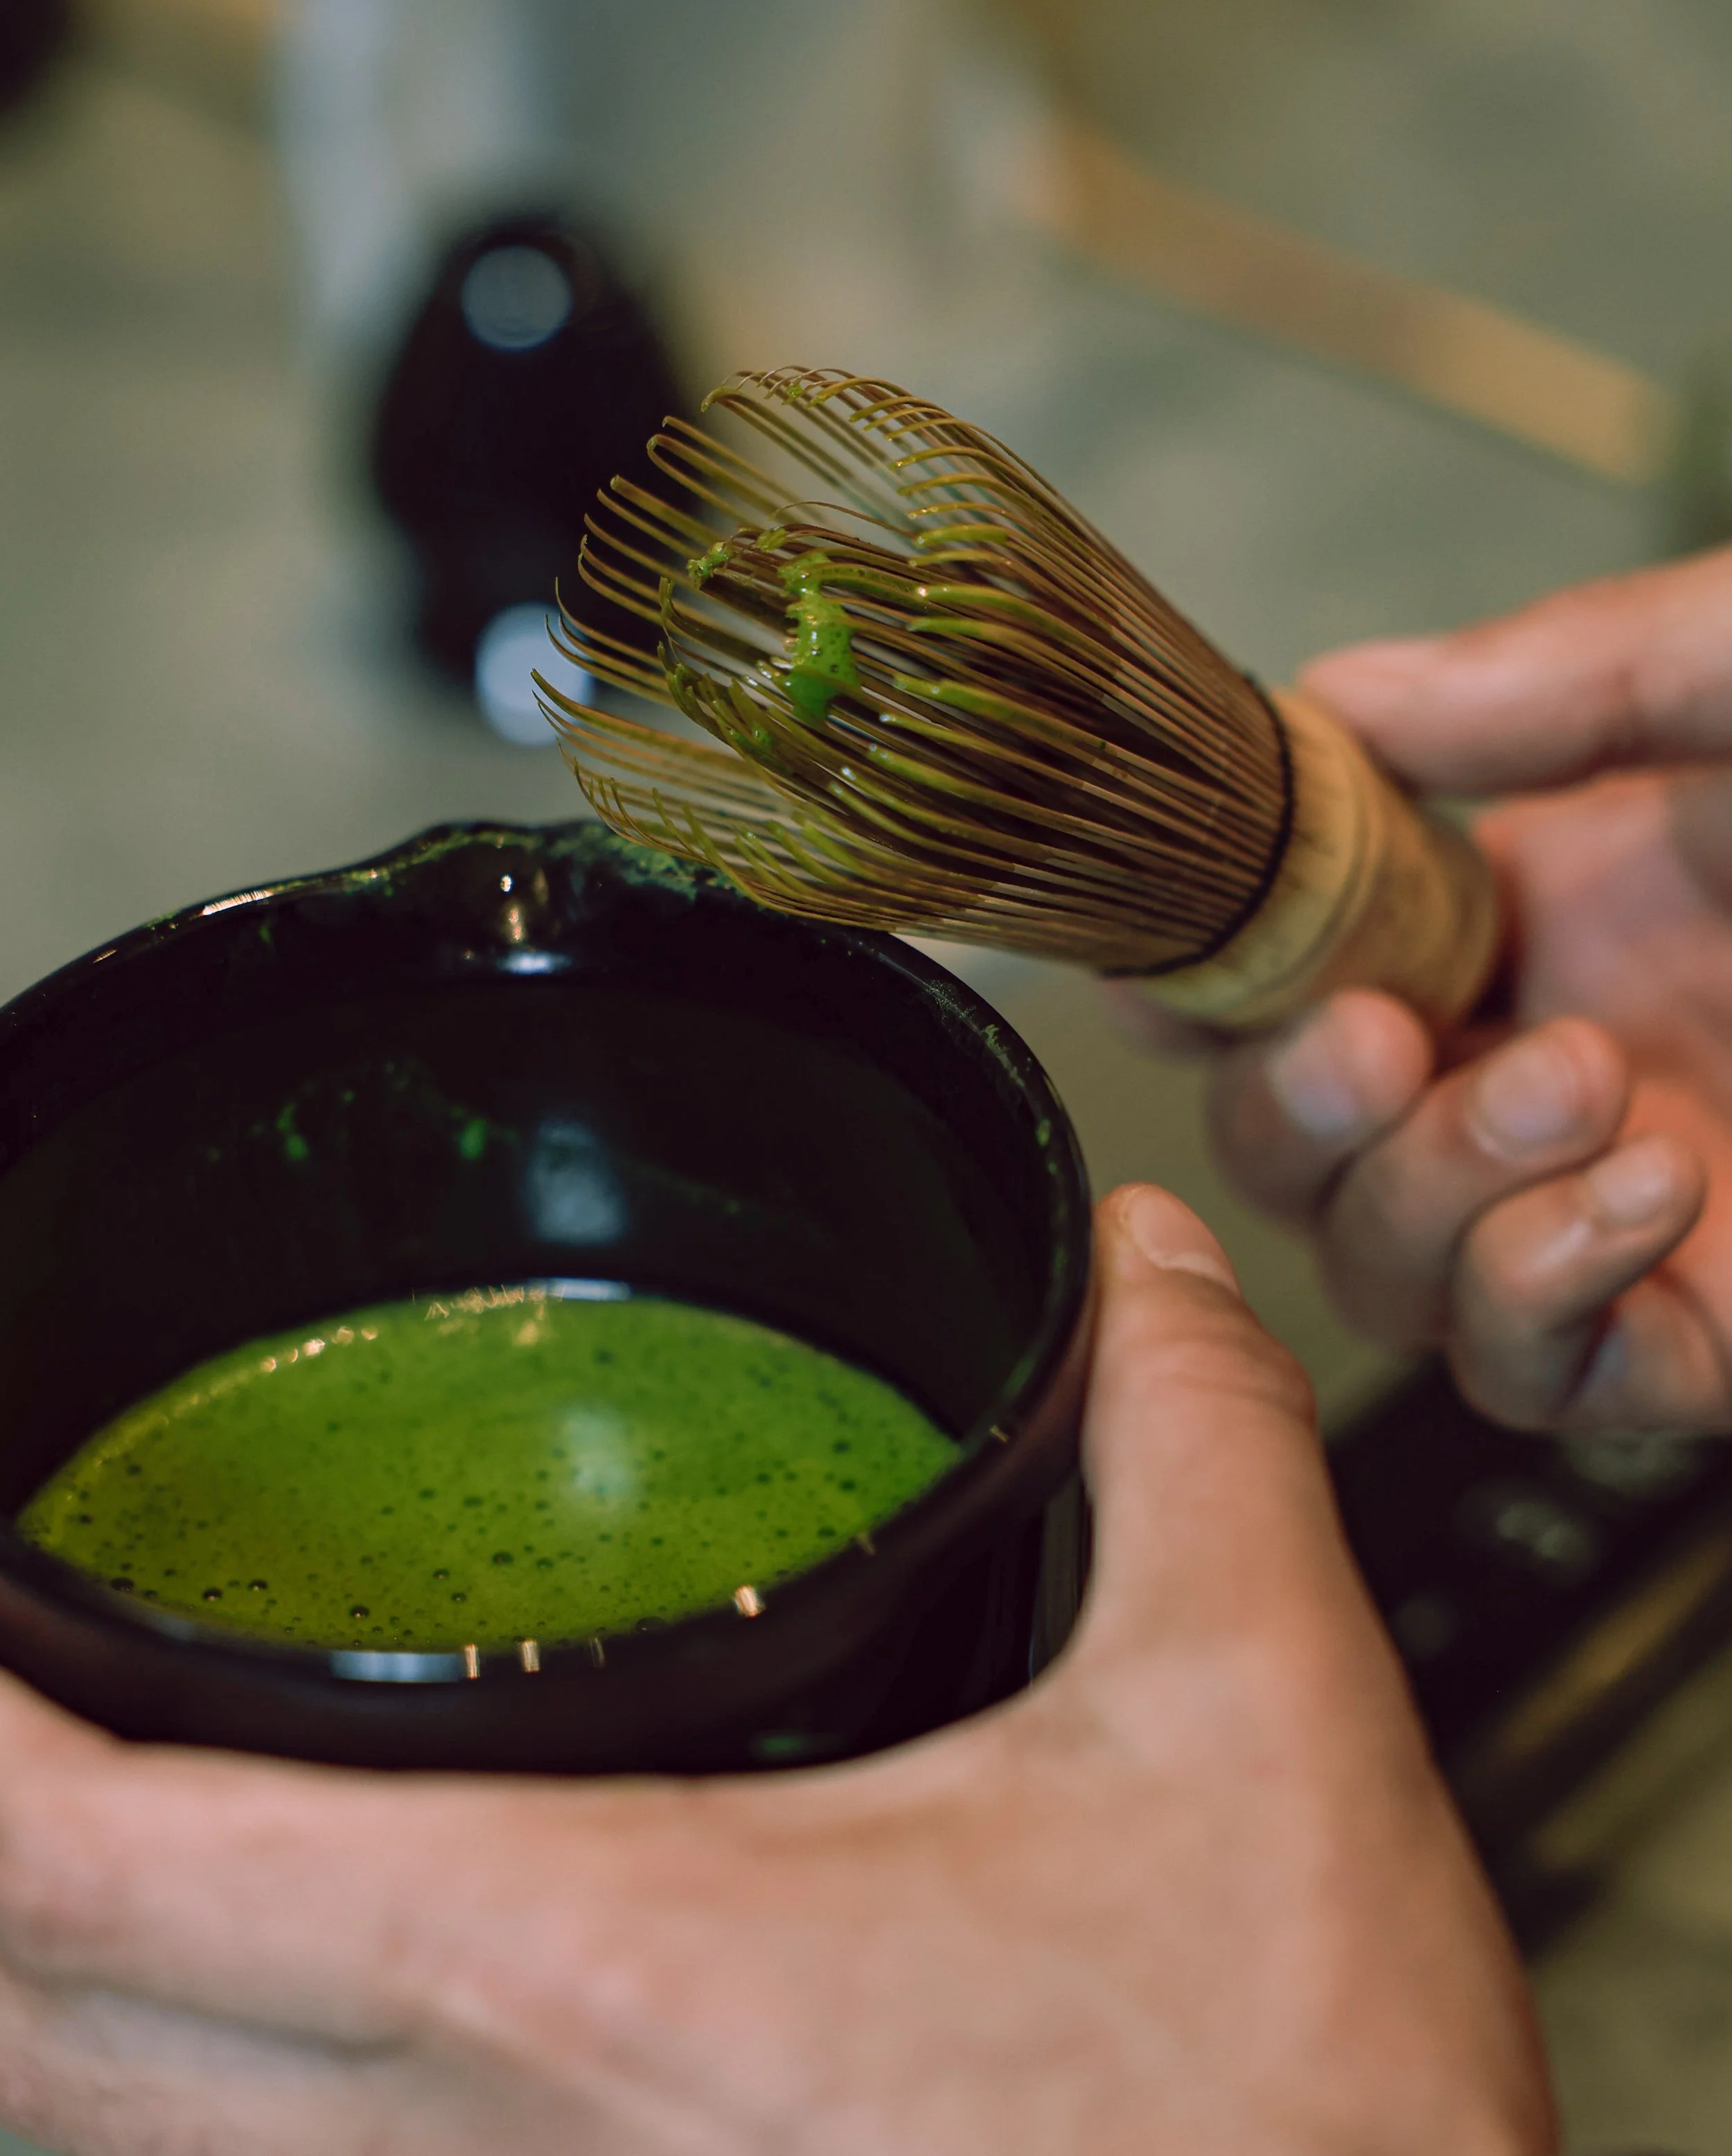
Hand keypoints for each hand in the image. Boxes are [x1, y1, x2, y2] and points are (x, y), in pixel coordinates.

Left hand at [0, 1188, 1552, 2155]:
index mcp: (593, 1971)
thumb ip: (1188, 1438)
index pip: (98, 1868)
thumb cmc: (1302, 2123)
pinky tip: (248, 2038)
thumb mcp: (1261, 1717)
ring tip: (81, 1837)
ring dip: (53, 2007)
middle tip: (9, 1679)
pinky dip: (180, 2123)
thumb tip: (1146, 1260)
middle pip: (39, 2041)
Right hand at [1179, 548, 1731, 1432]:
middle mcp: (1551, 1069)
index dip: (1209, 987)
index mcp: (1540, 915)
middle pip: (1305, 1163)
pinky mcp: (1707, 1333)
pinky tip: (1648, 1189)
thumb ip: (1549, 679)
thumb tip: (1335, 691)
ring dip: (1439, 1195)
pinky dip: (1547, 1295)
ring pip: (1393, 1283)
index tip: (1170, 967)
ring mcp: (1624, 1213)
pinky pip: (1539, 1380)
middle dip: (1303, 1111)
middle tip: (1375, 1034)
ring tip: (1581, 1084)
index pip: (1298, 976)